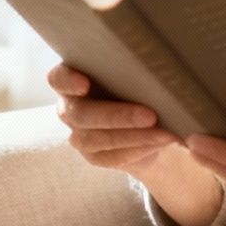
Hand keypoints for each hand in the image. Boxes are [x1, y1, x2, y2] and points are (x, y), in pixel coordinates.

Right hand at [49, 63, 185, 179]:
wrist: (148, 121)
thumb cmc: (140, 83)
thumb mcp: (137, 73)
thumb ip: (140, 68)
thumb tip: (167, 68)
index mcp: (73, 79)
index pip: (58, 79)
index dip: (68, 81)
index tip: (85, 84)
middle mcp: (70, 107)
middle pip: (80, 114)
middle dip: (116, 116)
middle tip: (151, 115)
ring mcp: (79, 134)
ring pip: (97, 139)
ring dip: (134, 136)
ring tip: (165, 133)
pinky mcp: (94, 156)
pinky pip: (112, 157)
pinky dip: (139, 149)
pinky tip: (159, 142)